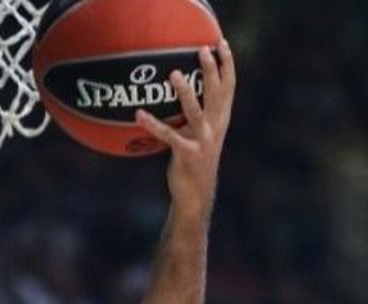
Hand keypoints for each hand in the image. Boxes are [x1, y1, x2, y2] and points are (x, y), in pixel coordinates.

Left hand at [135, 40, 236, 216]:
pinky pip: (168, 135)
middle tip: (201, 49)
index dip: (227, 64)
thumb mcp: (202, 135)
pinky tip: (138, 114)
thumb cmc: (195, 162)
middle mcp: (215, 128)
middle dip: (210, 70)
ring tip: (173, 73)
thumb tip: (182, 92)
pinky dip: (152, 124)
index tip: (222, 43)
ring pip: (195, 111)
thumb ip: (197, 114)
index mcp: (221, 120)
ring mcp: (202, 140)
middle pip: (216, 93)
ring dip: (185, 91)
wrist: (197, 196)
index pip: (229, 87)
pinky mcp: (186, 154)